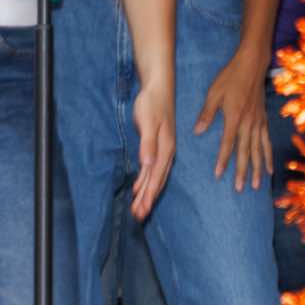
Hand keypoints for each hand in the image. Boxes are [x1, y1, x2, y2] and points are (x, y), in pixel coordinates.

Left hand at [128, 76, 175, 219]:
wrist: (158, 87)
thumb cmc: (152, 102)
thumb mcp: (147, 121)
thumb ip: (148, 143)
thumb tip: (147, 164)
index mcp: (165, 149)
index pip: (155, 177)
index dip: (148, 195)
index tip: (141, 211)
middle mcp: (166, 152)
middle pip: (156, 181)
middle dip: (147, 200)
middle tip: (138, 217)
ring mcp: (162, 150)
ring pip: (154, 177)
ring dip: (146, 193)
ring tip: (139, 209)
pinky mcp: (156, 146)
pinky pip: (152, 169)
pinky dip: (145, 181)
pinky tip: (139, 188)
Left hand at [193, 49, 272, 190]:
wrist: (252, 65)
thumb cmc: (230, 78)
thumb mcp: (214, 93)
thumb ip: (207, 113)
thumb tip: (197, 132)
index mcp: (234, 118)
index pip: (228, 144)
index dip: (223, 160)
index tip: (219, 175)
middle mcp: (248, 124)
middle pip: (245, 152)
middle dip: (241, 172)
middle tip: (239, 189)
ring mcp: (258, 123)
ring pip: (258, 151)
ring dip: (256, 169)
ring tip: (255, 185)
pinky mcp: (263, 120)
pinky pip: (267, 142)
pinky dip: (268, 156)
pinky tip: (269, 168)